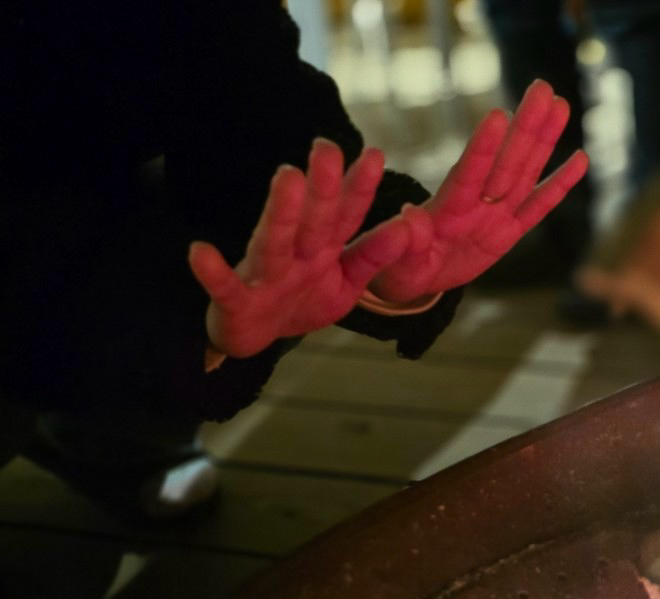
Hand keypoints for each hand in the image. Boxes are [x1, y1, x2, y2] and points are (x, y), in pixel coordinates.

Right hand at [189, 141, 408, 357]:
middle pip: (313, 221)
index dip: (359, 188)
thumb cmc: (303, 300)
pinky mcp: (235, 302)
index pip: (345, 215)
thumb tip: (408, 227)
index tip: (376, 155)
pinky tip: (199, 251)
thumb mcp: (347, 282)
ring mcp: (264, 275)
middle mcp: (294, 255)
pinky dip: (212, 272)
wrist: (254, 337)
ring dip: (281, 213)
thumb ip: (373, 256)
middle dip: (323, 188)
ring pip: (274, 243)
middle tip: (329, 147)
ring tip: (288, 177)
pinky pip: (224, 287)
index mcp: (323, 249)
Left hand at [368, 80, 589, 303]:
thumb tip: (410, 215)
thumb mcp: (396, 261)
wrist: (413, 275)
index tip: (497, 116)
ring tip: (560, 104)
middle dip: (525, 127)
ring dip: (544, 140)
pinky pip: (538, 207)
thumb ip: (406, 239)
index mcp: (447, 211)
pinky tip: (579, 160)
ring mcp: (496, 215)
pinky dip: (559, 186)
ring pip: (525, 173)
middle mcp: (476, 204)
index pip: (468, 175)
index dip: (483, 148)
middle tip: (542, 88)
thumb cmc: (398, 267)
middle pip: (506, 163)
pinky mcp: (510, 231)